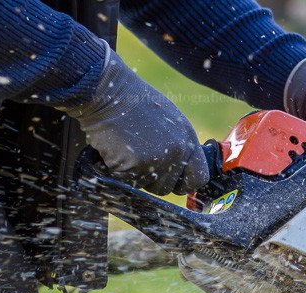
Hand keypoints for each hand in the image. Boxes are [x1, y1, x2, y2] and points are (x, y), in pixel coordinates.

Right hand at [59, 45, 208, 194]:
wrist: (107, 91)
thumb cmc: (134, 103)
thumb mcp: (168, 121)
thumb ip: (177, 145)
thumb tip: (179, 169)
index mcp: (188, 140)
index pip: (198, 178)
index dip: (182, 183)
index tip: (171, 181)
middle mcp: (178, 152)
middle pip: (167, 188)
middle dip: (151, 181)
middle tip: (137, 158)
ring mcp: (158, 159)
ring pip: (144, 185)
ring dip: (133, 173)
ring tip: (126, 147)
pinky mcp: (136, 164)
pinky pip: (125, 179)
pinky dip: (116, 168)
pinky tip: (115, 147)